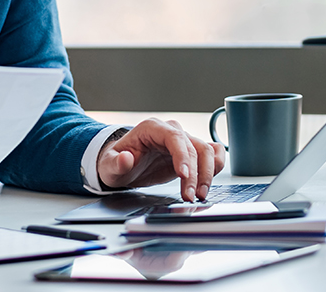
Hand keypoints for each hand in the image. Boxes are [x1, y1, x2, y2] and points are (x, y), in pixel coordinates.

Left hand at [96, 119, 225, 201]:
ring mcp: (183, 142)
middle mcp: (171, 132)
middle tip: (190, 196)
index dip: (182, 155)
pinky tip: (209, 181)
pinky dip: (216, 165)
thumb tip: (125, 158)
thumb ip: (116, 162)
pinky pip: (211, 153)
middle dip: (196, 174)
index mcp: (152, 128)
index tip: (184, 175)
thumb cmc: (116, 162)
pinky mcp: (190, 154)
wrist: (122, 165)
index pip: (174, 137)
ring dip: (208, 174)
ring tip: (200, 195)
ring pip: (207, 151)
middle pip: (194, 147)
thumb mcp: (109, 166)